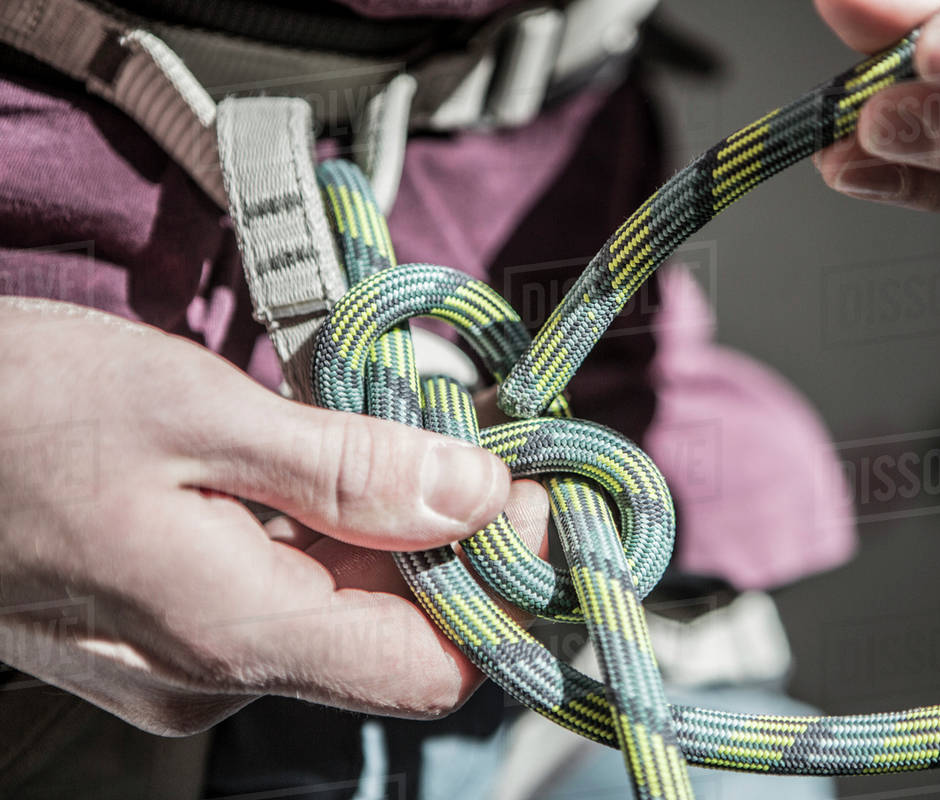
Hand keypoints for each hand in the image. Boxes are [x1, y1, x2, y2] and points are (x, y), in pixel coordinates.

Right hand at [0, 298, 546, 734]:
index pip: (434, 665)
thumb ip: (347, 468)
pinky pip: (291, 591)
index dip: (505, 584)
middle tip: (487, 436)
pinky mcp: (167, 625)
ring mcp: (186, 660)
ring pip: (348, 610)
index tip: (535, 487)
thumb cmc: (12, 409)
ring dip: (404, 527)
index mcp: (232, 636)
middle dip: (462, 540)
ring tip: (425, 431)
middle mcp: (216, 674)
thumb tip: (478, 496)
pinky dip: (340, 531)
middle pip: (397, 633)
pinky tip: (347, 460)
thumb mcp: (193, 410)